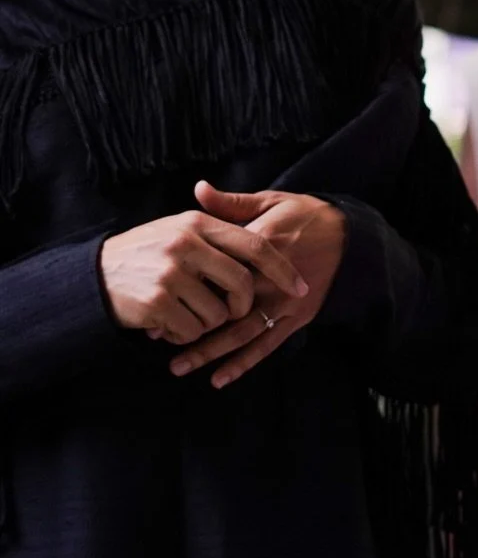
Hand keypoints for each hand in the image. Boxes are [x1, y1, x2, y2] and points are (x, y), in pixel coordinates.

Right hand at [100, 211, 308, 344]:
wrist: (95, 274)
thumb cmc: (147, 250)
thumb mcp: (178, 226)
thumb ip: (216, 222)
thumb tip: (257, 222)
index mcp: (198, 223)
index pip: (255, 246)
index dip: (282, 269)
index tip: (301, 287)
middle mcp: (187, 245)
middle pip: (241, 285)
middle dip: (243, 306)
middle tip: (232, 311)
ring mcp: (171, 275)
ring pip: (218, 314)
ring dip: (208, 323)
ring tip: (187, 312)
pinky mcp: (156, 304)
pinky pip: (191, 331)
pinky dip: (184, 335)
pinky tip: (169, 325)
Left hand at [167, 183, 346, 388]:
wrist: (349, 236)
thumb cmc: (306, 215)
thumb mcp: (272, 201)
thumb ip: (232, 203)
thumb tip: (198, 189)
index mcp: (261, 247)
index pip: (218, 268)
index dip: (187, 283)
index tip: (158, 293)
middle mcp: (270, 280)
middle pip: (225, 306)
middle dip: (190, 322)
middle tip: (156, 336)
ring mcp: (284, 303)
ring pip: (242, 332)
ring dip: (211, 351)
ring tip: (179, 365)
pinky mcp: (297, 318)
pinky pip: (267, 344)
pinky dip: (243, 363)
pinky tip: (218, 378)